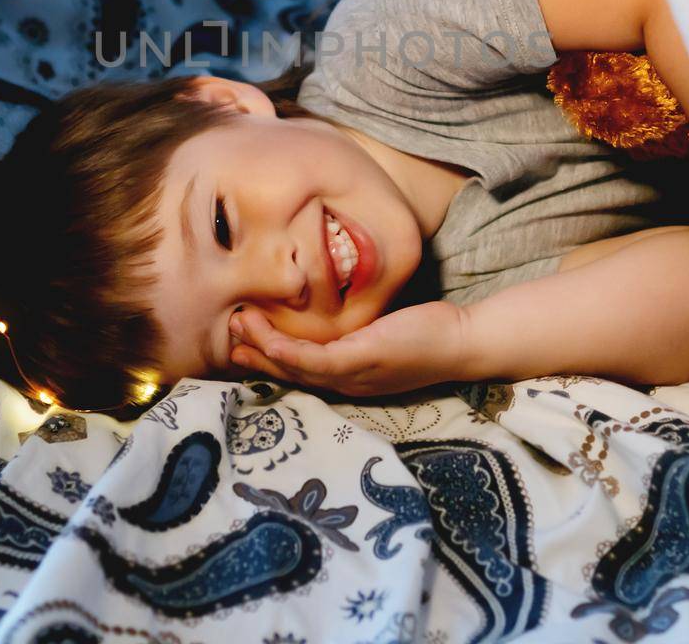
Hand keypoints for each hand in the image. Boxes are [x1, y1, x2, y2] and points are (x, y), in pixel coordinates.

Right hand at [229, 301, 470, 397]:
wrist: (461, 341)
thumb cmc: (422, 332)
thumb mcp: (378, 328)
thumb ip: (351, 325)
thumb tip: (325, 303)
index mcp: (346, 377)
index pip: (298, 372)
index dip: (266, 359)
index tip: (239, 342)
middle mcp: (345, 384)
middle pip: (289, 374)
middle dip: (255, 355)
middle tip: (227, 334)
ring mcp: (352, 378)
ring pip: (296, 368)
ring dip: (264, 349)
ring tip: (239, 324)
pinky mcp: (362, 362)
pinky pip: (317, 361)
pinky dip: (289, 352)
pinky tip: (270, 339)